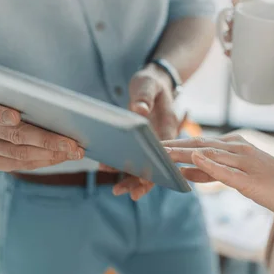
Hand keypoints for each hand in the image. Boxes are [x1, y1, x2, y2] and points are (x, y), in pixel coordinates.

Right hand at [0, 90, 83, 171]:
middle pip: (14, 135)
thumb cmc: (6, 96)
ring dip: (52, 154)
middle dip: (47, 140)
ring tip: (75, 152)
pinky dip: (46, 161)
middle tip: (72, 144)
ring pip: (21, 154)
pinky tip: (63, 156)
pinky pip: (22, 164)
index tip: (15, 117)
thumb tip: (58, 102)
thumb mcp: (8, 88)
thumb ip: (22, 93)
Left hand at [110, 63, 179, 199]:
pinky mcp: (139, 141)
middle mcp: (161, 140)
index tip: (142, 184)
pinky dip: (120, 164)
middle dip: (136, 182)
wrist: (153, 81)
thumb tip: (139, 110)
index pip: (164, 157)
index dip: (154, 172)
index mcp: (168, 128)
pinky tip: (106, 167)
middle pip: (152, 167)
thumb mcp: (149, 85)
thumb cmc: (152, 84)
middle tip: (118, 191)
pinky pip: (131, 156)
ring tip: (113, 188)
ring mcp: (150, 142)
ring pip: (141, 165)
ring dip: (128, 177)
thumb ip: (145, 97)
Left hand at [163, 134, 273, 218]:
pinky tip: (193, 159)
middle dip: (173, 146)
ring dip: (183, 153)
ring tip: (161, 152)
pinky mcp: (249, 178)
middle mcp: (238, 148)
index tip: (154, 145)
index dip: (175, 143)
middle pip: (199, 144)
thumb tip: (184, 171)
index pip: (199, 142)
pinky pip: (225, 170)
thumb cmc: (268, 184)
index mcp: (234, 145)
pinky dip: (208, 163)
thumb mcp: (235, 175)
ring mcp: (244, 162)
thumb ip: (210, 171)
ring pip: (208, 154)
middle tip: (149, 147)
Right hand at [220, 0, 273, 110]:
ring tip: (227, 41)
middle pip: (244, 21)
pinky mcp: (258, 61)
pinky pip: (241, 55)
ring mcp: (261, 46)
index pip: (258, 6)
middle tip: (229, 27)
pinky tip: (228, 54)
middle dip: (231, 21)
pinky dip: (233, 54)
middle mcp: (266, 31)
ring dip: (229, 36)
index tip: (233, 1)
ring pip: (239, 37)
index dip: (244, 1)